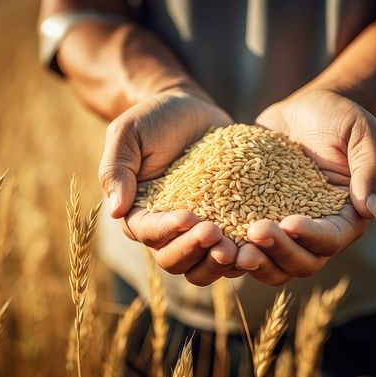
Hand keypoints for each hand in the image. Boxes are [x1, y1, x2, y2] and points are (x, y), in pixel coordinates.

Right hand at [99, 87, 241, 285]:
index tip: (189, 216)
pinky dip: (245, 253)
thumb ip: (116, 168)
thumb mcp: (128, 133)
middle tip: (218, 236)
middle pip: (174, 260)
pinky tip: (260, 242)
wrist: (191, 110)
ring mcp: (197, 232)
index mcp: (138, 213)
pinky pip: (234, 251)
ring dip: (220, 262)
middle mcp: (166, 231)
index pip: (148, 233)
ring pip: (203, 266)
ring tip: (240, 248)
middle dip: (195, 252)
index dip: (168, 231)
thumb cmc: (154, 118)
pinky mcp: (226, 225)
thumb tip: (114, 210)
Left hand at [235, 86, 375, 284]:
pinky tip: (208, 232)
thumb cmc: (340, 116)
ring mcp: (285, 231)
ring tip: (229, 247)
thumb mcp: (363, 131)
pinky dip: (229, 246)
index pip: (331, 239)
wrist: (305, 108)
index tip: (289, 222)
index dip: (311, 237)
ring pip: (272, 265)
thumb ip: (371, 169)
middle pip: (301, 263)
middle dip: (278, 253)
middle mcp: (317, 233)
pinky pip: (244, 245)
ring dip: (253, 262)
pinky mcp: (258, 220)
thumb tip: (370, 211)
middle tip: (253, 233)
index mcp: (346, 218)